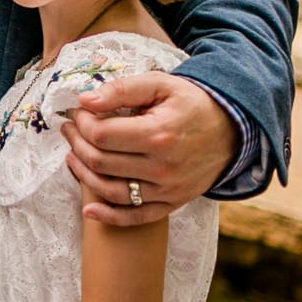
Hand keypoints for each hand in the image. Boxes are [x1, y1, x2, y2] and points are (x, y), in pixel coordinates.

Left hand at [60, 71, 235, 226]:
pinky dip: (110, 216)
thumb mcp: (159, 84)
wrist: (231, 129)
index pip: (101, 135)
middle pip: (101, 162)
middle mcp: (163, 167)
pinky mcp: (172, 203)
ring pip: (111, 191)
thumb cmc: (190, 103)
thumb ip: (121, 89)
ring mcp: (168, 190)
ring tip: (72, 155)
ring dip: (83, 174)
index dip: (81, 123)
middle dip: (76, 144)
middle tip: (70, 130)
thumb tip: (85, 101)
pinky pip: (136, 217)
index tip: (78, 113)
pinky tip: (89, 209)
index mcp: (158, 134)